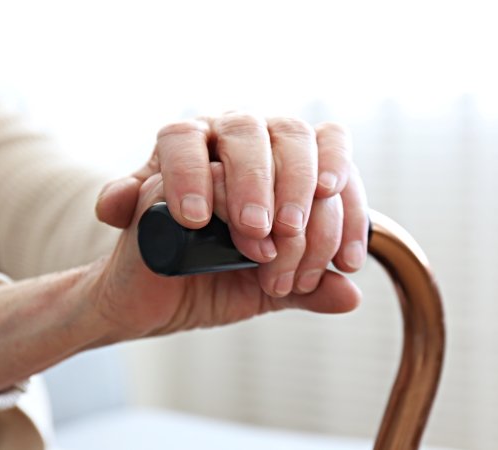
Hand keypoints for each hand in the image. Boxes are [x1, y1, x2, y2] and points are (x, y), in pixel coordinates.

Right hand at [93, 114, 368, 338]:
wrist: (146, 306)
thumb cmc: (210, 285)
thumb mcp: (268, 290)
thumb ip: (308, 287)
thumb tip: (350, 295)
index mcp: (283, 168)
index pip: (329, 151)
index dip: (348, 198)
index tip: (346, 259)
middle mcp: (248, 148)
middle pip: (291, 132)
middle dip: (299, 183)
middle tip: (289, 233)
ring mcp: (204, 150)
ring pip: (242, 131)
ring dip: (254, 181)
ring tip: (253, 233)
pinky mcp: (158, 167)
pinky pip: (183, 153)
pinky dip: (194, 183)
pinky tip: (197, 222)